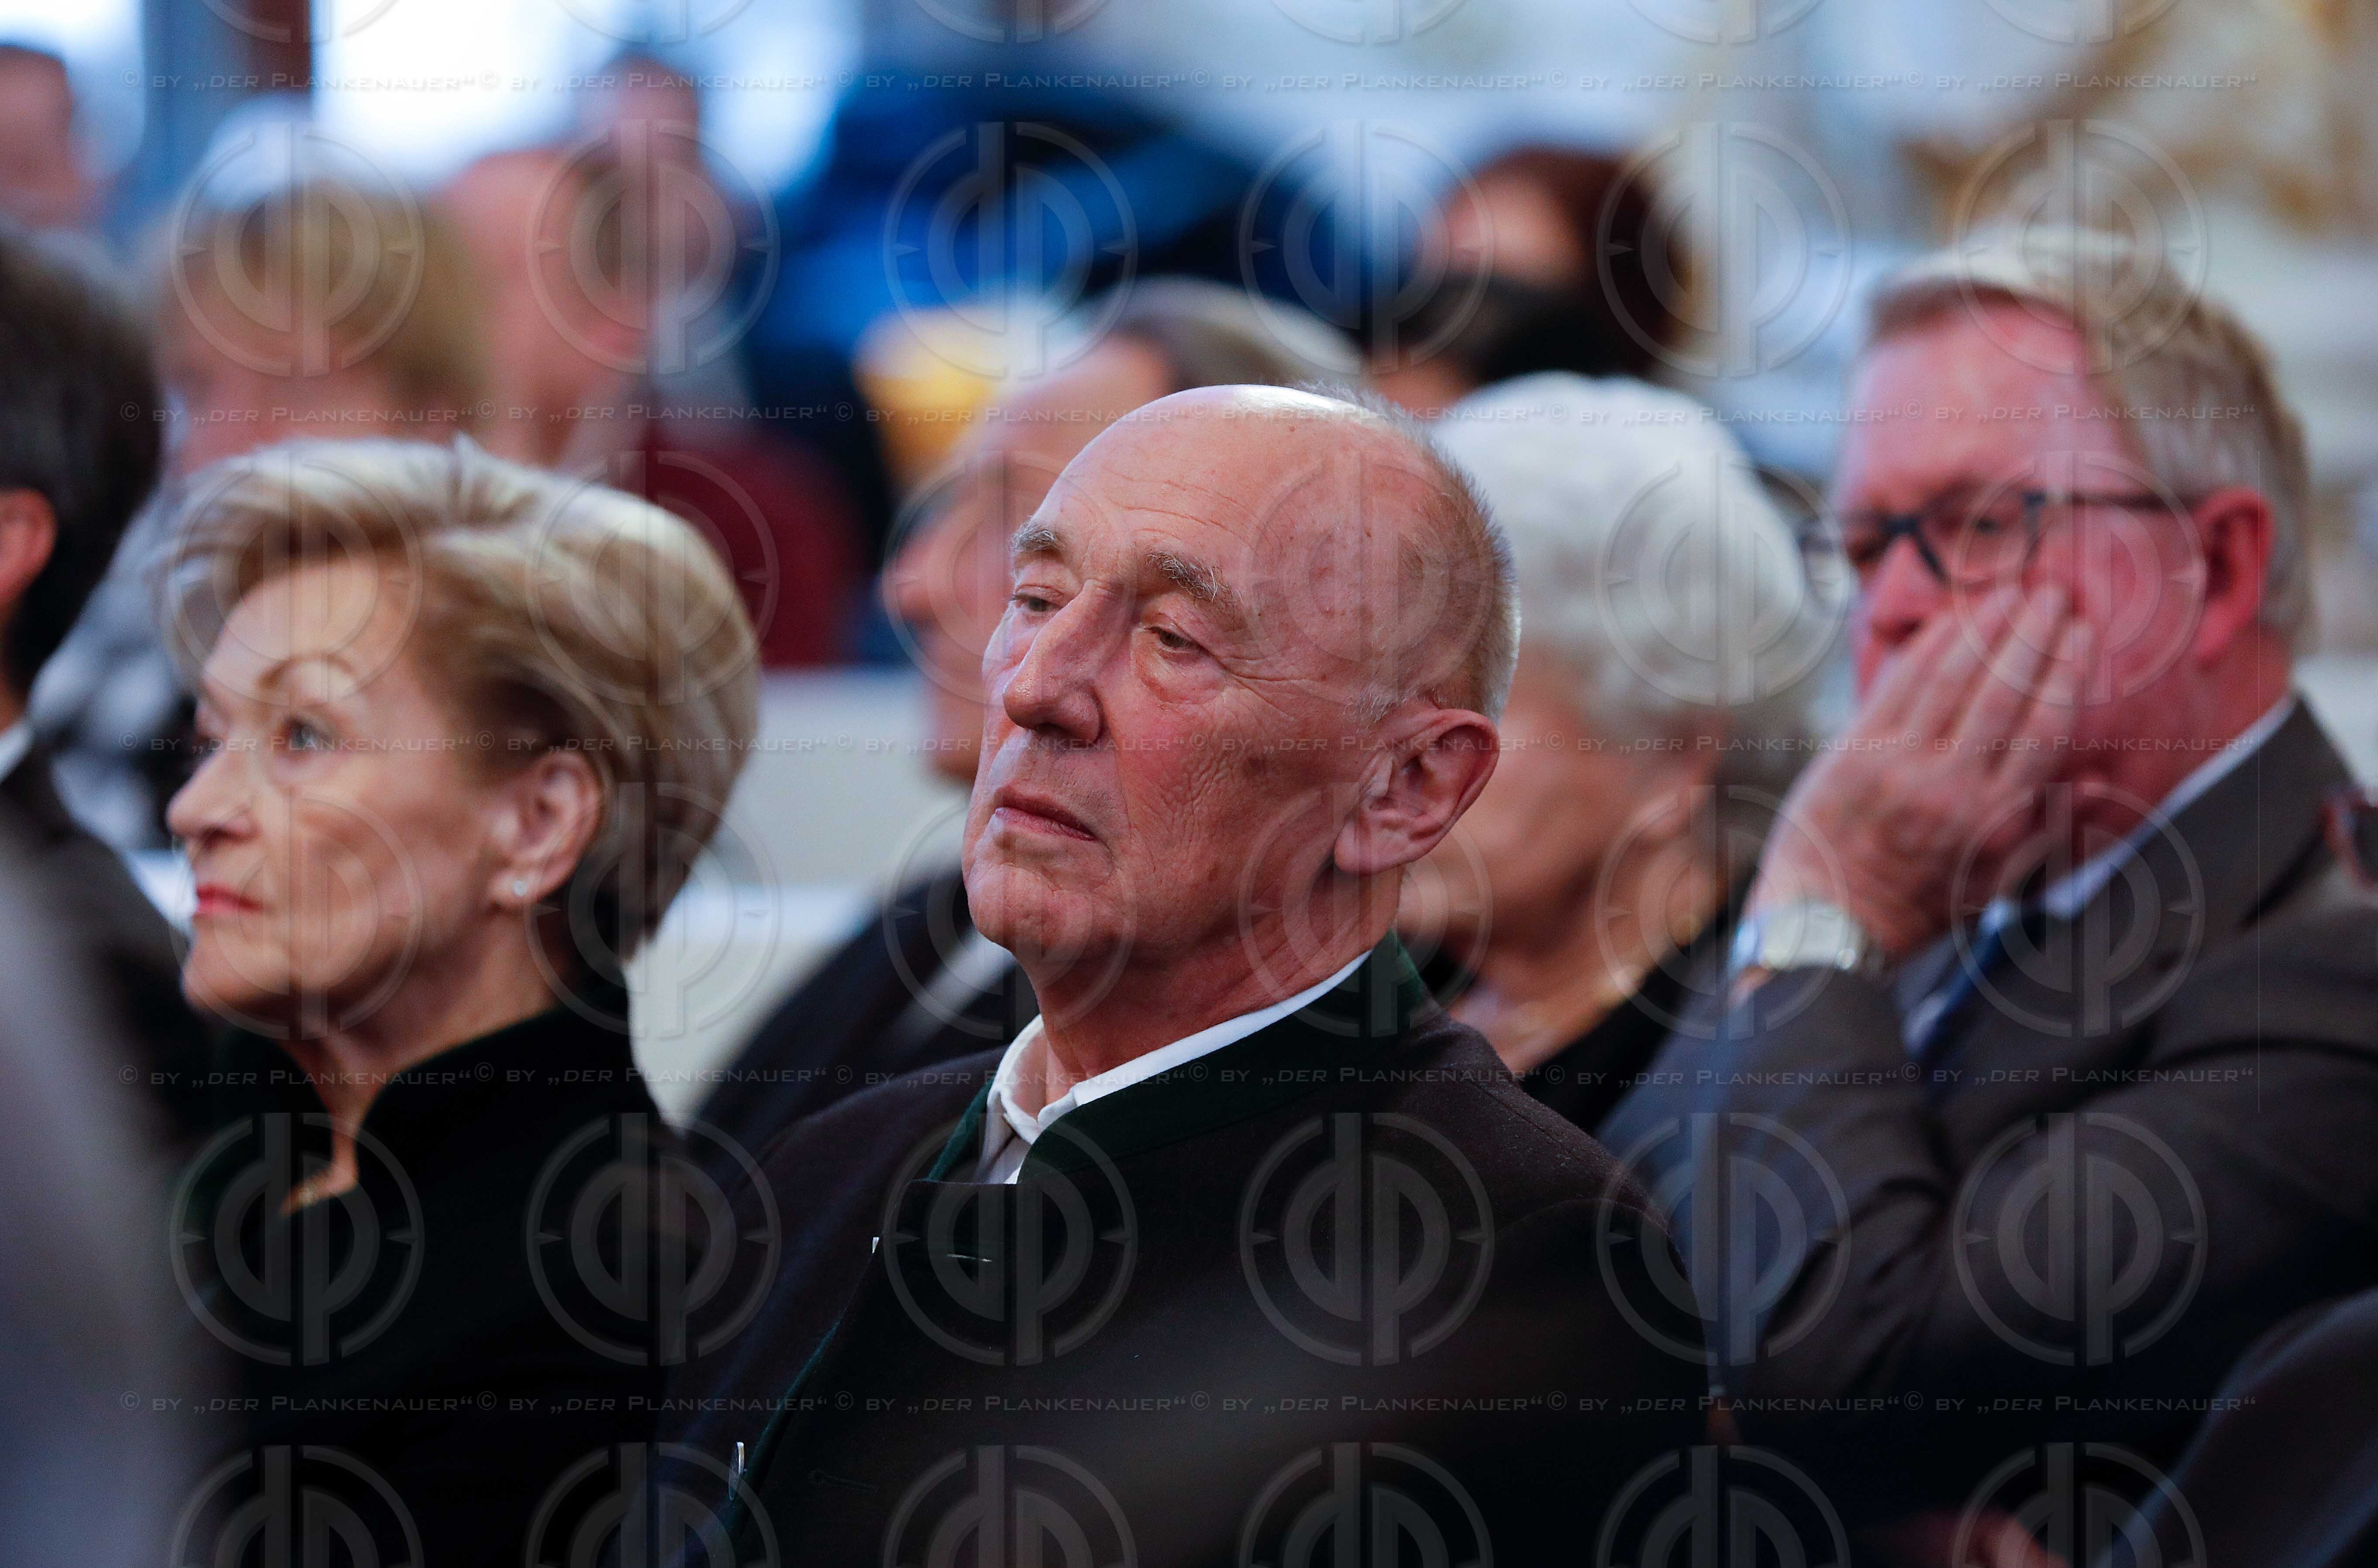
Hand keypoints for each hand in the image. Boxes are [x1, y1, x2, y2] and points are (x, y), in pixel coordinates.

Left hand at [1744, 584, 2092, 961]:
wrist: (1831, 923)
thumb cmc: (1921, 903)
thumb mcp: (1997, 881)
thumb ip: (2047, 826)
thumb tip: (2102, 782)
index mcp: (1995, 818)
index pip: (2044, 727)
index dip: (2066, 670)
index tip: (2081, 631)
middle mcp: (1951, 788)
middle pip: (2002, 691)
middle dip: (2031, 634)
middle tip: (2051, 592)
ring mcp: (1898, 768)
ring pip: (1950, 679)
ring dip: (1983, 628)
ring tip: (2009, 591)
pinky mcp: (1853, 754)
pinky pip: (1897, 687)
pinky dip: (1928, 648)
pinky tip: (1950, 621)